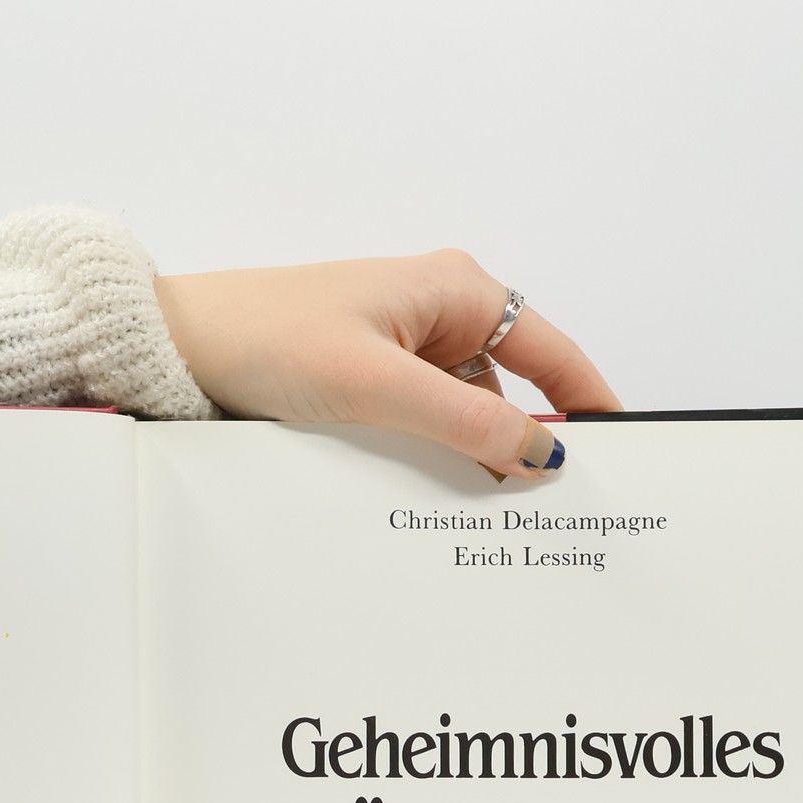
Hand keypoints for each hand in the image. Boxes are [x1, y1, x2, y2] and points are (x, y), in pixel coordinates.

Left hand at [155, 248, 620, 477]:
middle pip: (514, 384)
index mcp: (457, 290)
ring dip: (475, 453)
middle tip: (552, 504)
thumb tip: (543, 453)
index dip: (591, 403)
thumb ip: (469, 421)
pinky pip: (425, 419)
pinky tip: (433, 492)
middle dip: (530, 440)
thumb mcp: (380, 387)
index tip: (623, 454)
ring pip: (468, 409)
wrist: (179, 346)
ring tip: (488, 512)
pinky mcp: (369, 375)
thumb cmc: (268, 338)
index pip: (555, 350)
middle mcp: (438, 309)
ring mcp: (402, 344)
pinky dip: (435, 453)